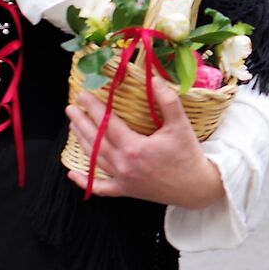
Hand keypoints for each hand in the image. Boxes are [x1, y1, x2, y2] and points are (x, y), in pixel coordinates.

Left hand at [64, 80, 226, 209]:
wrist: (197, 188)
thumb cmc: (189, 156)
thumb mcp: (180, 125)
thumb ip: (167, 101)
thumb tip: (154, 79)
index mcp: (134, 148)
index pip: (107, 123)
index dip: (93, 107)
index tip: (82, 95)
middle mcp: (123, 164)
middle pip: (95, 140)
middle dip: (81, 122)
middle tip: (71, 108)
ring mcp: (122, 179)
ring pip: (94, 158)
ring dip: (81, 141)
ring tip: (74, 126)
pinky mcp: (126, 190)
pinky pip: (100, 188)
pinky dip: (84, 182)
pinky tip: (73, 174)